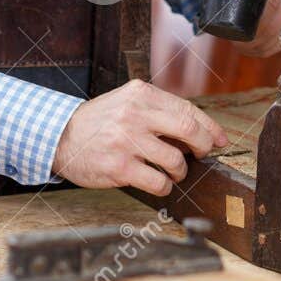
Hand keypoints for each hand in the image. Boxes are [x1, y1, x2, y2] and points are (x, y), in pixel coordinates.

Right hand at [51, 79, 228, 194]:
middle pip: (188, 129)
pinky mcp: (119, 168)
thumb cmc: (99, 122)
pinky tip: (160, 183)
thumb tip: (200, 130)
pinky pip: (158, 182)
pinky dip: (165, 186)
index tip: (220, 139)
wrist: (60, 137)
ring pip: (175, 160)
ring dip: (181, 171)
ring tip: (173, 171)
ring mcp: (126, 141)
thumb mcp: (127, 102)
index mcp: (141, 94)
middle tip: (202, 155)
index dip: (209, 127)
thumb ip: (158, 110)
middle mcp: (135, 114)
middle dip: (203, 146)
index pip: (187, 109)